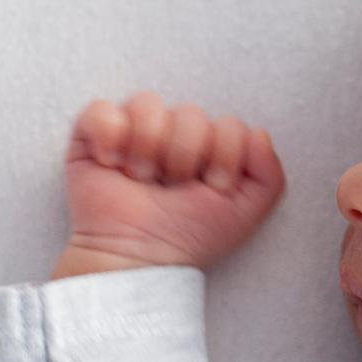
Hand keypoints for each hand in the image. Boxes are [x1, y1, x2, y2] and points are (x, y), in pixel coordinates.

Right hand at [57, 91, 285, 272]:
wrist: (139, 257)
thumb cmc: (188, 237)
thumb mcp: (245, 213)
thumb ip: (269, 175)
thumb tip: (258, 133)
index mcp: (210, 148)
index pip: (230, 124)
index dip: (223, 158)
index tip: (211, 189)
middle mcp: (173, 135)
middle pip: (191, 114)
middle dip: (184, 158)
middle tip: (171, 188)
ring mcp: (133, 132)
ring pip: (149, 104)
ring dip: (147, 149)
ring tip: (141, 180)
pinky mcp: (92, 136)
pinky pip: (102, 110)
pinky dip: (110, 137)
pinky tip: (113, 165)